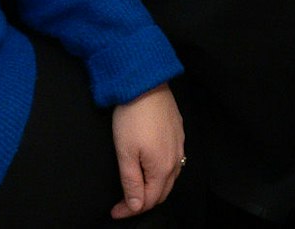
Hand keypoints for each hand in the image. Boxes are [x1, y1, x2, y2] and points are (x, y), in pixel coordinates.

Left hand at [109, 85, 183, 218]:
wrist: (146, 82)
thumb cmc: (133, 116)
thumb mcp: (125, 153)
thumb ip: (131, 182)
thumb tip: (136, 206)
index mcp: (162, 168)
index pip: (148, 200)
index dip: (130, 210)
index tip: (114, 211)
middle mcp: (175, 159)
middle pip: (161, 192)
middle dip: (143, 202)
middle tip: (124, 203)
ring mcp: (179, 145)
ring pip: (170, 177)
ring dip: (154, 187)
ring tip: (137, 188)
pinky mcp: (178, 132)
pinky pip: (174, 161)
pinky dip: (162, 171)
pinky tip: (152, 166)